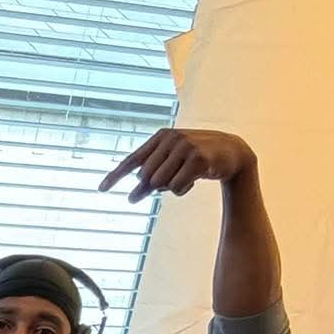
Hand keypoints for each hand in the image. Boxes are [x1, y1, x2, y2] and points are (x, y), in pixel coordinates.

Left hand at [100, 128, 254, 201]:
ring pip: (160, 183)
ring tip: (185, 177)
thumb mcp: (172, 164)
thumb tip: (132, 196)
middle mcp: (171, 138)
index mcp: (161, 136)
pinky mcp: (197, 158)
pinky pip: (176, 187)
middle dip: (151, 189)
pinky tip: (194, 180)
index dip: (116, 176)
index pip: (132, 160)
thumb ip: (152, 177)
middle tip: (163, 187)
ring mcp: (184, 147)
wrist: (232, 152)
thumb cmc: (196, 158)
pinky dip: (182, 190)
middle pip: (146, 177)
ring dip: (171, 188)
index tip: (101, 189)